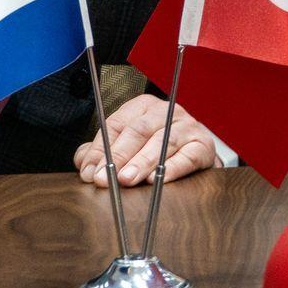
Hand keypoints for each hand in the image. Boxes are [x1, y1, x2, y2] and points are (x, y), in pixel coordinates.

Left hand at [73, 94, 220, 187]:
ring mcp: (187, 127)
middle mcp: (166, 112)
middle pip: (139, 130)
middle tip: (105, 178)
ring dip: (142, 162)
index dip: (100, 149)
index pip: (116, 124)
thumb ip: (103, 153)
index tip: (89, 171)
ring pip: (162, 141)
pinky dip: (172, 168)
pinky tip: (158, 180)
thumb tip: (84, 165)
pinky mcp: (203, 145)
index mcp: (143, 107)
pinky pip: (187, 156)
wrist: (197, 156)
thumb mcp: (129, 146)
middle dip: (119, 156)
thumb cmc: (157, 149)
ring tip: (127, 179)